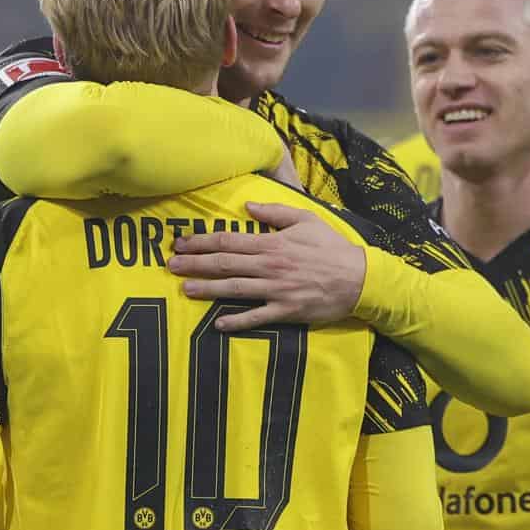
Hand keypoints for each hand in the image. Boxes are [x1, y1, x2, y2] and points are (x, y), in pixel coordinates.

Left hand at [168, 201, 366, 330]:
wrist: (358, 278)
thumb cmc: (331, 247)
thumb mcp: (306, 220)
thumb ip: (275, 212)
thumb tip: (248, 205)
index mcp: (271, 243)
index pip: (229, 240)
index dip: (202, 242)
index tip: (181, 243)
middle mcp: (269, 266)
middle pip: (224, 264)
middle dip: (195, 264)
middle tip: (171, 265)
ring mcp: (276, 290)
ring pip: (234, 289)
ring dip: (207, 289)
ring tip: (185, 289)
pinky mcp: (285, 311)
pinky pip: (256, 317)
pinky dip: (237, 321)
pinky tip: (218, 324)